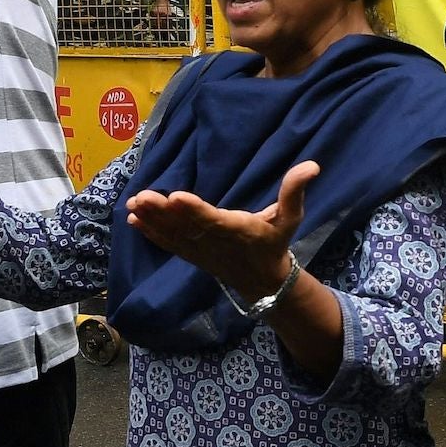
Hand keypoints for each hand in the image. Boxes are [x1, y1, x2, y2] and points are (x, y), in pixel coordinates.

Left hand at [126, 161, 319, 300]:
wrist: (263, 281)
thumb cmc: (275, 243)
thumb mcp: (291, 219)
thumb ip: (295, 192)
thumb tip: (313, 165)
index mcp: (236, 230)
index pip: (212, 220)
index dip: (194, 210)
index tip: (176, 197)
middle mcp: (213, 241)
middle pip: (185, 226)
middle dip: (163, 212)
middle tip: (143, 197)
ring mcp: (199, 250)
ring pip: (172, 234)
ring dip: (151, 220)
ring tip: (132, 204)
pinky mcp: (190, 254)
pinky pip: (168, 243)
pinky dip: (150, 233)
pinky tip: (132, 220)